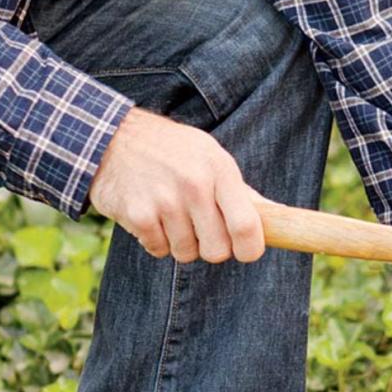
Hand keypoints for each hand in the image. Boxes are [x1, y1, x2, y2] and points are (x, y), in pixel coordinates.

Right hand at [88, 107, 265, 262]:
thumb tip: (281, 219)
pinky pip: (158, 250)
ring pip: (186, 254)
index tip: (245, 251)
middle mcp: (194, 184)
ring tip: (171, 215)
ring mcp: (164, 200)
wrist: (111, 138)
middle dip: (211, 248)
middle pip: (217, 251)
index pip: (246, 227)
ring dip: (180, 243)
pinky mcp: (137, 214)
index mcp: (219, 170)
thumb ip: (242, 193)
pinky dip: (156, 241)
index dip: (250, 249)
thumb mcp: (211, 158)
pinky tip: (151, 216)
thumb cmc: (172, 152)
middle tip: (200, 230)